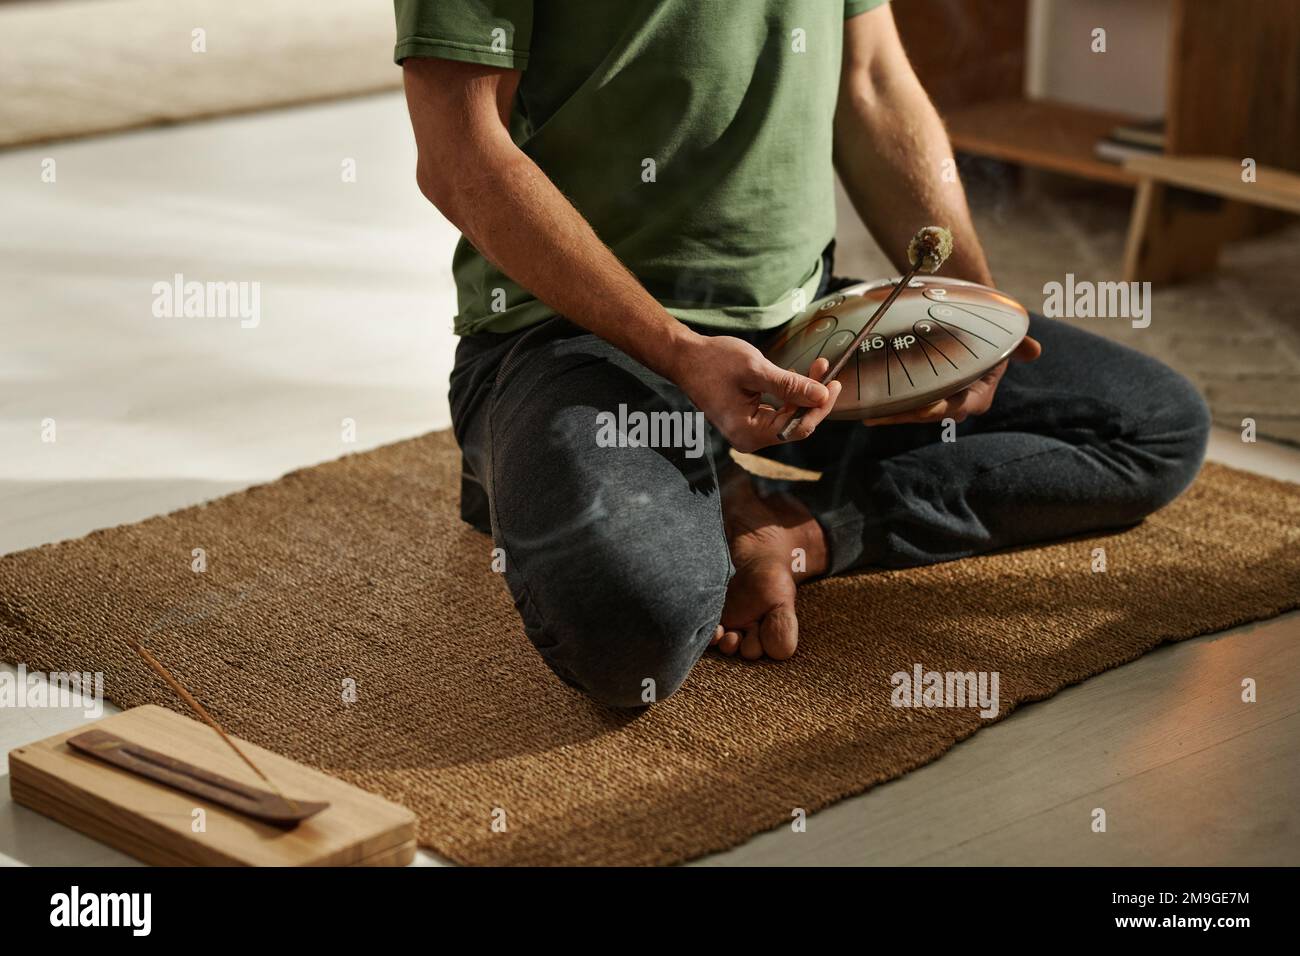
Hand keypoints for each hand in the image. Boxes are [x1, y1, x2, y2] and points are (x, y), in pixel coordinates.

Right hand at [669, 335, 841, 452]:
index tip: (834, 383)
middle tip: (826, 368)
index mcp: (749, 433)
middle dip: (814, 397)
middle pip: (795, 424)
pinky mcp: (749, 419)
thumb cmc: (713, 362)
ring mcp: (749, 430)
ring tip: (817, 366)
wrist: (684, 357)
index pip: (797, 428)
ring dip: (804, 393)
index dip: (820, 407)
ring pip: (789, 416)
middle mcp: (750, 438)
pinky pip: (778, 411)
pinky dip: (791, 394)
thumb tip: (822, 395)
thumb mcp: (755, 371)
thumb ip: (790, 386)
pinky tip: (799, 375)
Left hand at [862, 335, 1041, 425]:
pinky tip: (865, 405)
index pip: (960, 406)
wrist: (968, 320)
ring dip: (890, 414)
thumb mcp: (1004, 335)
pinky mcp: (918, 395)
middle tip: (884, 415)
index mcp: (978, 396)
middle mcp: (956, 402)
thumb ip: (1018, 345)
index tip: (925, 407)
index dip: (942, 408)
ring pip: (912, 412)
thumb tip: (1034, 351)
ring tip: (868, 414)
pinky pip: (901, 404)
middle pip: (930, 413)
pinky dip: (885, 405)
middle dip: (907, 415)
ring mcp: (936, 400)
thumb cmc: (987, 330)